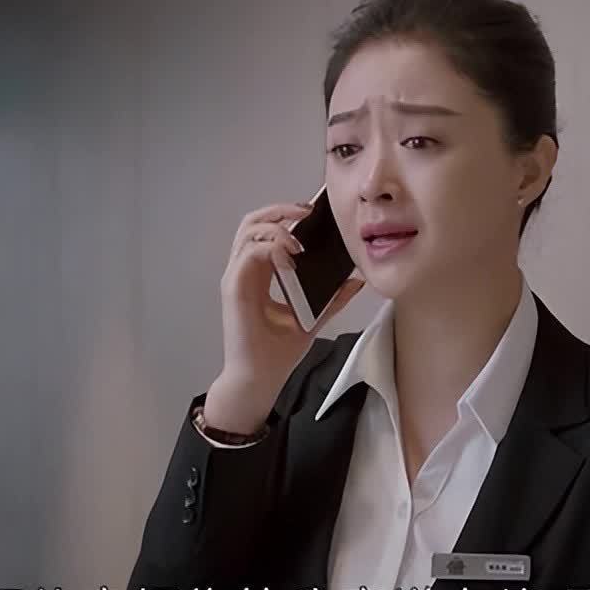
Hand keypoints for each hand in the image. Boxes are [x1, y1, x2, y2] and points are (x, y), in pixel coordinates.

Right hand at [207, 202, 364, 431]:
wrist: (259, 379)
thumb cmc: (277, 354)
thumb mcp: (312, 319)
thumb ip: (331, 299)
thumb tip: (356, 280)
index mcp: (259, 274)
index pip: (266, 230)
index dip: (287, 216)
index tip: (314, 215)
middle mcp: (244, 271)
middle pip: (253, 222)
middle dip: (280, 209)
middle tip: (308, 211)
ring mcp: (236, 278)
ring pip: (248, 231)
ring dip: (276, 226)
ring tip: (299, 238)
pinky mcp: (234, 289)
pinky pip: (248, 254)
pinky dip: (269, 248)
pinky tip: (291, 258)